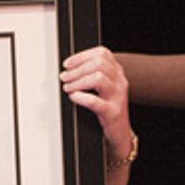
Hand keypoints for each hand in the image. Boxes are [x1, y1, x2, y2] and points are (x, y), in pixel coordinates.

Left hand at [60, 46, 133, 164]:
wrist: (120, 131)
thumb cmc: (107, 107)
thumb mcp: (103, 86)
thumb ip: (91, 74)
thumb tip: (67, 68)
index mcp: (117, 72)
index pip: (102, 53)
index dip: (81, 56)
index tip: (67, 64)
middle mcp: (120, 81)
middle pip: (99, 63)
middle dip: (77, 68)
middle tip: (64, 77)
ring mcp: (118, 96)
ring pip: (98, 78)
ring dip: (78, 81)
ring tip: (68, 87)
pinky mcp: (112, 112)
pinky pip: (95, 101)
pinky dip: (81, 97)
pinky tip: (73, 97)